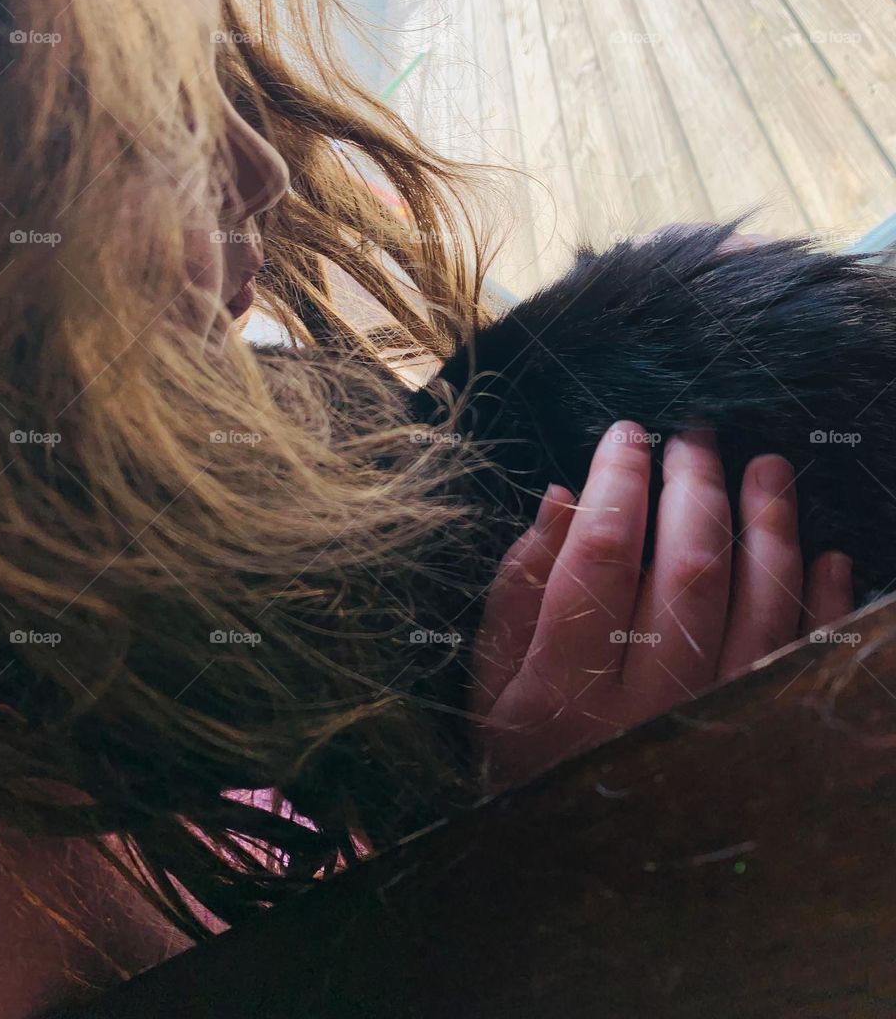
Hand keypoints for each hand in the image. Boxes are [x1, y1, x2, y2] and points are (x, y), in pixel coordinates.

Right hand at [471, 422, 853, 790]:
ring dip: (770, 528)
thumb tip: (563, 498)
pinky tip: (824, 553)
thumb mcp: (490, 687)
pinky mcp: (761, 746)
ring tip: (768, 469)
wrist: (578, 879)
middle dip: (694, 488)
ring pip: (761, 610)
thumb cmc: (526, 767)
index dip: (617, 482)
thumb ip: (518, 592)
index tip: (624, 434)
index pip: (600, 555)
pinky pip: (805, 664)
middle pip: (688, 571)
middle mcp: (646, 711)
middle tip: (695, 437)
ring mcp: (713, 731)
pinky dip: (823, 605)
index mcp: (563, 691)